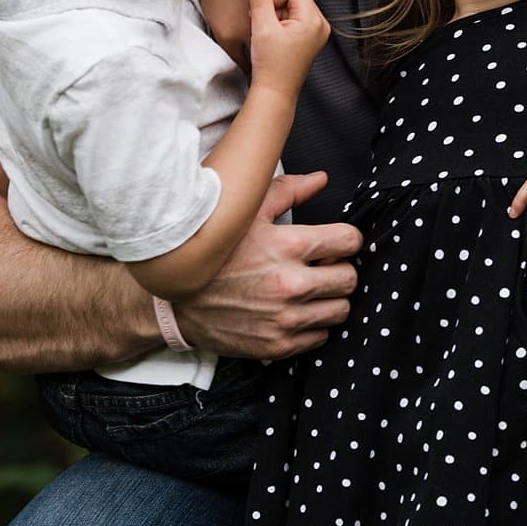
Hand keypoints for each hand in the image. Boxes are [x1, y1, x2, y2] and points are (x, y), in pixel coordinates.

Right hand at [172, 171, 361, 358]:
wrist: (177, 300)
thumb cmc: (214, 253)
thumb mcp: (247, 212)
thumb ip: (289, 191)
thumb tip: (320, 180)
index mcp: (288, 246)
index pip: (350, 241)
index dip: (346, 239)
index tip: (336, 243)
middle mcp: (291, 284)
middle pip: (350, 278)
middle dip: (340, 269)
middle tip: (323, 267)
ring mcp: (285, 318)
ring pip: (341, 310)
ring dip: (330, 298)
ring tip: (311, 290)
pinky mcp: (277, 345)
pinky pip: (321, 337)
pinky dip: (314, 324)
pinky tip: (296, 311)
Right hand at [247, 0, 328, 91]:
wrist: (275, 92)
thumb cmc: (271, 66)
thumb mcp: (262, 27)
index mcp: (313, 20)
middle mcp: (319, 24)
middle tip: (254, 4)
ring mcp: (315, 32)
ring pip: (293, 5)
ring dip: (274, 6)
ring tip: (257, 18)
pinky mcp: (308, 38)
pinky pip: (293, 17)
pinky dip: (278, 16)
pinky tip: (264, 26)